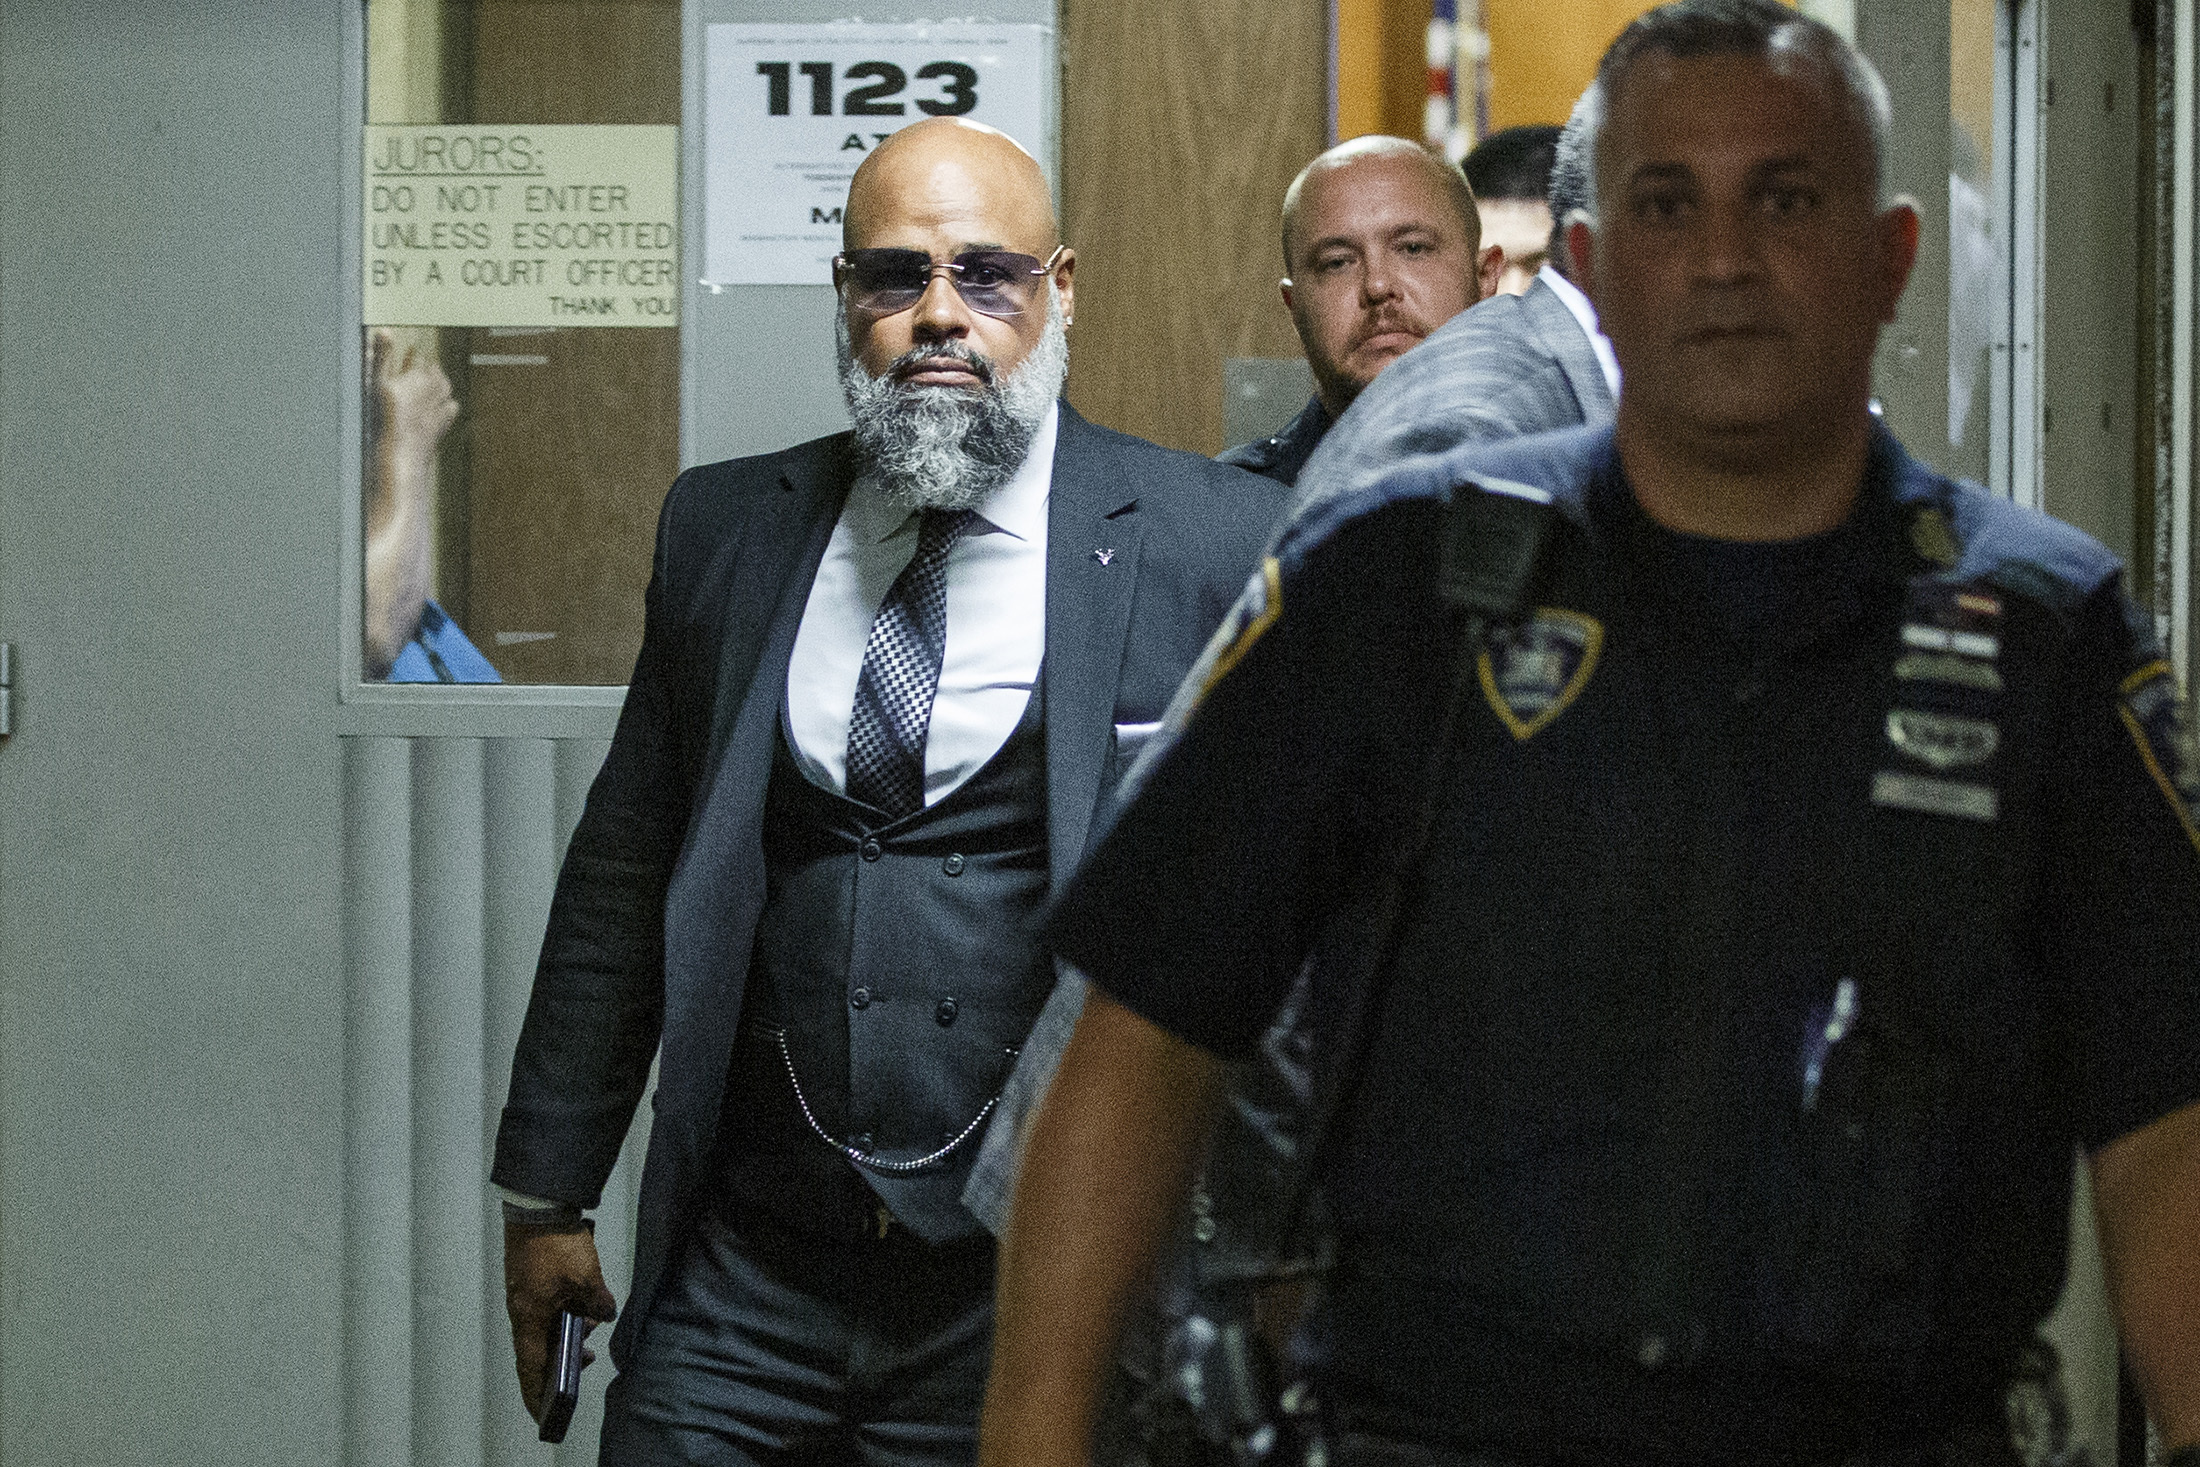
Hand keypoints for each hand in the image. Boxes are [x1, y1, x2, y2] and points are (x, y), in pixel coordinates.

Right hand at [366, 327, 458, 465]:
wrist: (401, 452)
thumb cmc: (387, 417)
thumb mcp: (378, 382)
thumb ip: (382, 356)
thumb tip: (385, 330)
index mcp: (420, 374)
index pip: (419, 358)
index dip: (413, 355)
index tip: (412, 351)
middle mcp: (435, 388)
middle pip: (435, 372)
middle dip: (428, 368)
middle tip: (423, 364)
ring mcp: (441, 407)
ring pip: (446, 387)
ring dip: (440, 382)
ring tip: (434, 380)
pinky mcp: (443, 424)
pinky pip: (451, 407)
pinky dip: (447, 403)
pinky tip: (444, 405)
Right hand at [503, 1220, 618, 1423]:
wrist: (539, 1204)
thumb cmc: (556, 1244)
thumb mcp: (587, 1278)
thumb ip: (598, 1302)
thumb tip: (605, 1314)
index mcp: (529, 1317)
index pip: (531, 1367)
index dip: (537, 1393)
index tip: (542, 1413)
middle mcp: (522, 1310)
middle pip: (538, 1348)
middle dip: (561, 1360)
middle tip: (585, 1362)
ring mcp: (525, 1294)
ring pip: (545, 1326)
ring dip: (566, 1332)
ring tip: (591, 1327)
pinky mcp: (531, 1278)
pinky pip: (546, 1307)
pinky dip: (563, 1313)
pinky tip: (584, 1304)